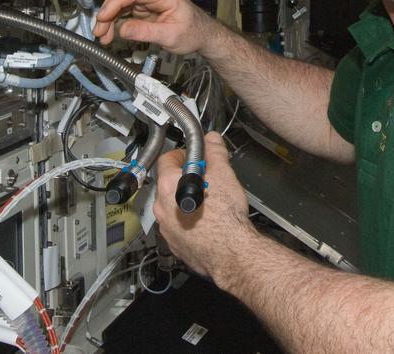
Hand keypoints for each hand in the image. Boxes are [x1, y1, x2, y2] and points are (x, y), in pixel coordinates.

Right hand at [93, 0, 217, 54]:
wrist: (204, 35)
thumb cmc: (194, 32)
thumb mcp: (171, 36)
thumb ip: (146, 32)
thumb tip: (123, 29)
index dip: (115, 1)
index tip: (104, 16)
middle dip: (108, 11)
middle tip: (100, 30)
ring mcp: (149, 0)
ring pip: (122, 3)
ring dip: (110, 18)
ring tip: (103, 36)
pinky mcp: (145, 9)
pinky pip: (126, 12)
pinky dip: (116, 22)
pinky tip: (111, 33)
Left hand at [153, 132, 255, 282]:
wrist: (232, 254)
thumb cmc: (226, 217)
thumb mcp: (224, 174)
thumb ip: (215, 152)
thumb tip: (211, 140)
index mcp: (169, 185)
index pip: (167, 158)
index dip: (182, 154)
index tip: (194, 157)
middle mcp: (162, 207)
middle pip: (168, 183)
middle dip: (184, 179)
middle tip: (206, 180)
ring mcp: (166, 229)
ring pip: (172, 207)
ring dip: (184, 202)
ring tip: (208, 203)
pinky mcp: (175, 245)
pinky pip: (177, 227)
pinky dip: (187, 222)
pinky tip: (206, 223)